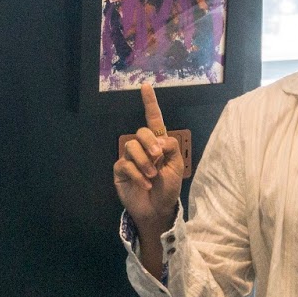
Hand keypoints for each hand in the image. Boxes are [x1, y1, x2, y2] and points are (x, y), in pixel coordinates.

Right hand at [113, 84, 184, 237]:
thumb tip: (160, 139)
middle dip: (150, 143)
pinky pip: (125, 164)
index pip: (153, 119)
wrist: (157, 209)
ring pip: (132, 146)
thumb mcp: (177, 166)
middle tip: (158, 158)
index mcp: (158, 143)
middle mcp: (142, 147)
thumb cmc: (168, 188)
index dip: (149, 103)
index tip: (146, 86)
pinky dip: (137, 174)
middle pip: (142, 132)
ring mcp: (130, 158)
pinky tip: (144, 184)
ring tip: (152, 177)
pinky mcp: (120, 170)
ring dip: (144, 162)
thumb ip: (172, 148)